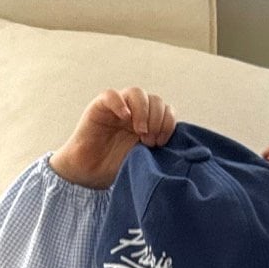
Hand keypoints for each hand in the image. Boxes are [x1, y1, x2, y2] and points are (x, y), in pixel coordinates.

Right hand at [49, 87, 176, 189]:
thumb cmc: (114, 168)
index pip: (166, 110)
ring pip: (136, 93)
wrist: (88, 174)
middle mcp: (134, 112)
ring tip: (140, 132)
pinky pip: (112, 95)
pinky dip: (121, 103)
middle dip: (157, 120)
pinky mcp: (100, 108)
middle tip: (149, 141)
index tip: (161, 143)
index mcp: (147, 123)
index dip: (168, 123)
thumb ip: (157, 148)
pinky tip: (125, 118)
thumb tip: (180, 149)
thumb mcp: (143, 159)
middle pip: (155, 100)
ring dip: (144, 111)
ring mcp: (118, 108)